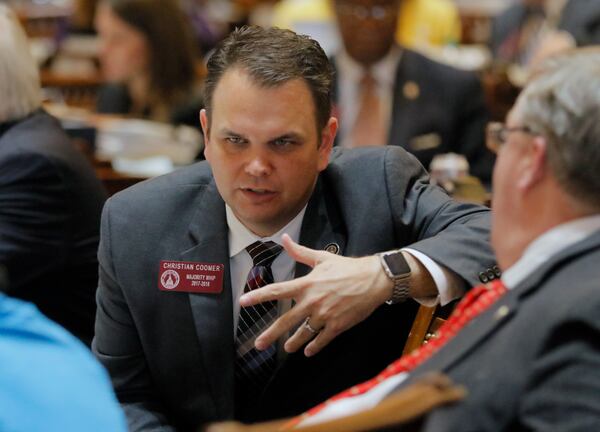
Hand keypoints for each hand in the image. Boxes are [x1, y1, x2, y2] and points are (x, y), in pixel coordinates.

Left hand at [239, 234, 392, 356]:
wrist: (374, 279)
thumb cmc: (347, 267)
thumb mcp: (322, 258)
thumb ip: (300, 252)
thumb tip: (284, 238)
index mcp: (307, 284)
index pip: (277, 291)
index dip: (259, 296)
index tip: (243, 302)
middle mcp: (313, 301)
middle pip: (286, 320)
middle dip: (270, 334)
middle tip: (258, 345)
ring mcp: (325, 315)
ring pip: (303, 334)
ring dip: (293, 343)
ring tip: (287, 348)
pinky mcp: (338, 325)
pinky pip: (322, 339)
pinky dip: (314, 347)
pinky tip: (308, 351)